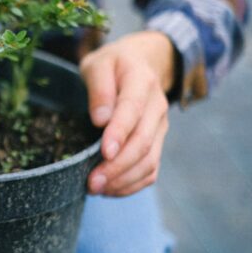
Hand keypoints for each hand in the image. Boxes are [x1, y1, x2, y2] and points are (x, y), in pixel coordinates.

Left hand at [79, 31, 174, 196]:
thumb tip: (100, 119)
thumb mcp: (98, 64)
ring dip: (124, 179)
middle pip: (143, 141)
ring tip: (96, 188)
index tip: (104, 152)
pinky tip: (110, 189)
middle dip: (118, 166)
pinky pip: (151, 169)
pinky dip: (132, 184)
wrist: (141, 63)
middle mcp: (156, 106)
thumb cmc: (112, 65)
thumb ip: (98, 87)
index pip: (132, 109)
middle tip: (92, 182)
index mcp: (141, 81)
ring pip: (149, 160)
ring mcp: (159, 127)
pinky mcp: (157, 142)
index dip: (120, 133)